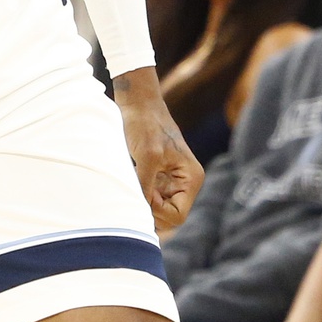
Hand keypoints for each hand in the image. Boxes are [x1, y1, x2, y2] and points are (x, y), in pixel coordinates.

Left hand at [114, 69, 202, 232]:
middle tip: (135, 187)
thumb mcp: (146, 156)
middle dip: (150, 209)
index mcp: (191, 178)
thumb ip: (147, 186)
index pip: (177, 216)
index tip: (142, 193)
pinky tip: (131, 176)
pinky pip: (149, 198)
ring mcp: (171, 181)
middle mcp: (185, 182)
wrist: (137, 103)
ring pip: (157, 210)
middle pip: (168, 218)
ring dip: (142, 201)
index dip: (157, 211)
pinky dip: (138, 193)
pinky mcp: (158, 177)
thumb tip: (142, 211)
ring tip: (133, 180)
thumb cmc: (144, 124)